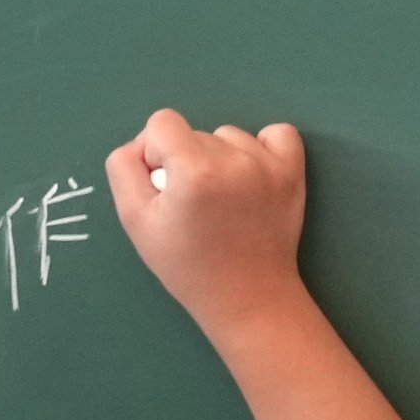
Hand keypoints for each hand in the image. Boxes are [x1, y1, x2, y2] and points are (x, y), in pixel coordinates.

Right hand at [107, 109, 309, 332]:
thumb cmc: (187, 265)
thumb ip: (125, 168)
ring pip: (230, 136)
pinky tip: (253, 174)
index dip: (155, 152)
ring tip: (223, 199)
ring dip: (221, 158)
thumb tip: (143, 144)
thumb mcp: (135, 219)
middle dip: (187, 160)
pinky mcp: (294, 174)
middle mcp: (236, 161)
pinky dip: (264, 146)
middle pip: (197, 132)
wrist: (248, 297)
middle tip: (196, 205)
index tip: (165, 187)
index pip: (162, 122)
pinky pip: (279, 133)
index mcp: (195, 172)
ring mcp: (270, 166)